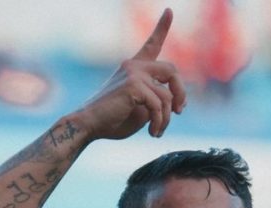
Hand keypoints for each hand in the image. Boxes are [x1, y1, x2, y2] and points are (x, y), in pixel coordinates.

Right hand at [77, 8, 186, 139]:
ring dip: (167, 118)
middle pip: (172, 70)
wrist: (89, 125)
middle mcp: (134, 66)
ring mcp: (134, 73)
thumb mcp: (140, 109)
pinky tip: (152, 132)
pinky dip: (160, 122)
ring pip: (167, 95)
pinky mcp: (133, 85)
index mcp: (134, 68)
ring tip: (157, 131)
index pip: (152, 44)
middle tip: (179, 111)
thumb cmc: (112, 121)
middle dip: (181, 93)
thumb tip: (179, 103)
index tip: (169, 11)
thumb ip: (156, 101)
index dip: (162, 27)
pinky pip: (159, 105)